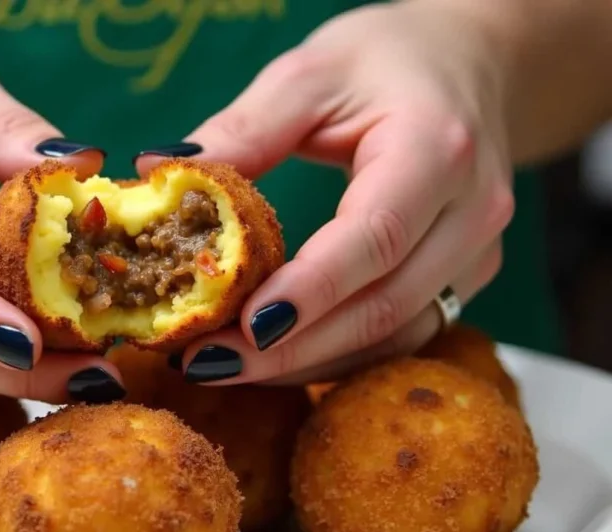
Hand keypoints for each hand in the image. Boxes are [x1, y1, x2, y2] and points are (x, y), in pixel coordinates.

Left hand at [139, 2, 514, 384]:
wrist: (471, 65)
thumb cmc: (387, 61)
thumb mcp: (309, 74)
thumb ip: (242, 129)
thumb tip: (158, 170)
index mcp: (437, 148)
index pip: (374, 236)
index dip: (309, 291)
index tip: (241, 327)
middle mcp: (472, 212)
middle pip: (383, 304)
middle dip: (290, 347)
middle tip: (205, 361)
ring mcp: (476, 253)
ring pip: (393, 334)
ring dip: (306, 361)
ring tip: (222, 366)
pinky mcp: (463, 278)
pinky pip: (400, 333)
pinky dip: (334, 353)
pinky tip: (272, 357)